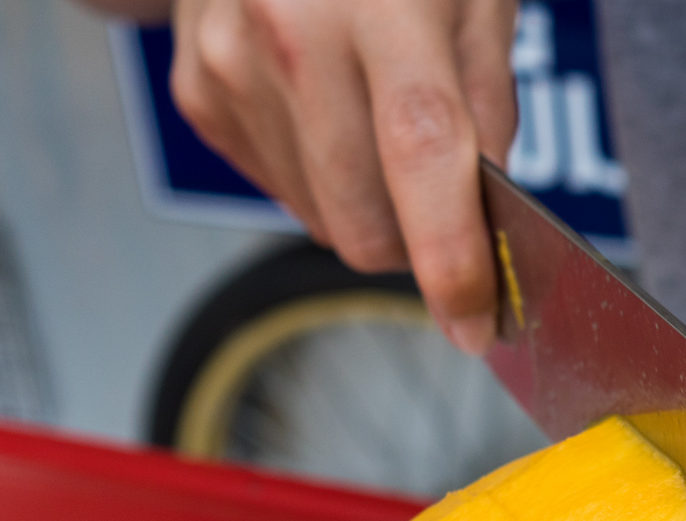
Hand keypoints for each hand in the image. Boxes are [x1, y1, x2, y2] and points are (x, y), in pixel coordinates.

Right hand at [169, 0, 516, 350]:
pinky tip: (328, 106)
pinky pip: (281, 189)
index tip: (475, 323)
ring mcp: (229, 65)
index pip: (421, 154)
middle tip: (444, 200)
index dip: (451, 255)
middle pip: (362, 221)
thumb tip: (487, 216)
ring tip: (376, 118)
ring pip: (322, 220)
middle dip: (416, 242)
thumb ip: (488, 102)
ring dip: (368, 206)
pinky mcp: (198, 92)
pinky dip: (321, 175)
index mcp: (377, 1)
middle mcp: (288, 33)